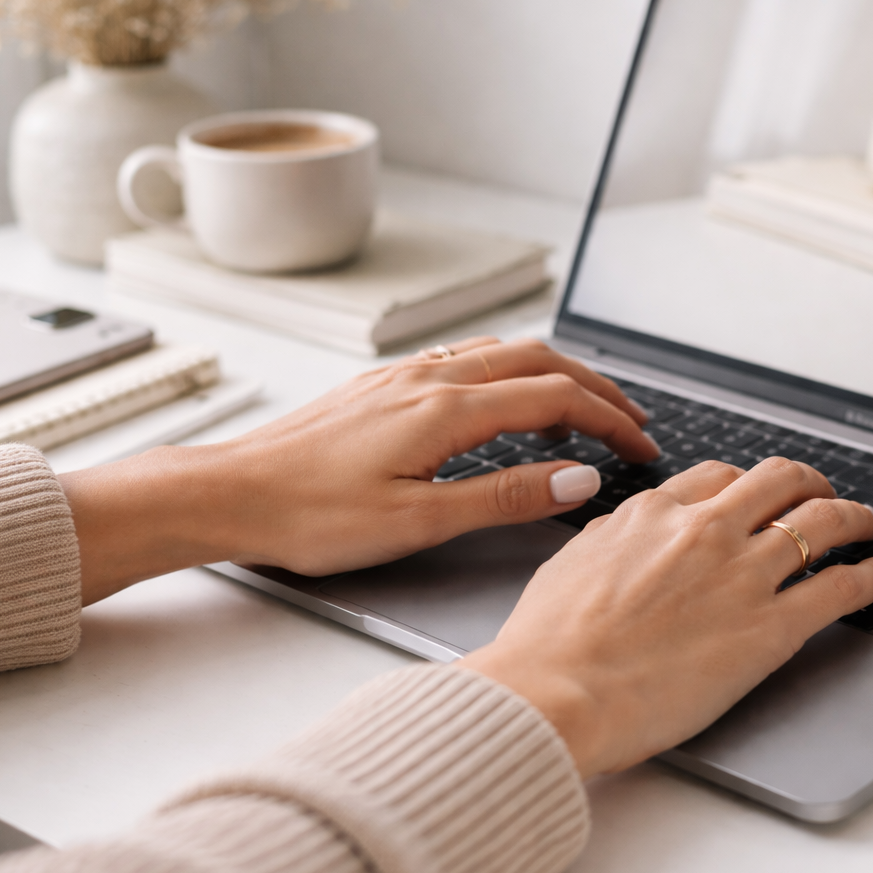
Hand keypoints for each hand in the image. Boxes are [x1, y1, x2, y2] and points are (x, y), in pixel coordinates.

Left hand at [59, 337, 659, 603]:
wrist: (230, 493)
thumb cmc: (311, 515)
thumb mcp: (418, 522)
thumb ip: (504, 496)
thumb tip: (578, 477)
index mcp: (447, 410)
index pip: (555, 399)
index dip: (610, 420)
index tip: (643, 446)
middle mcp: (429, 378)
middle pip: (539, 361)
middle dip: (596, 386)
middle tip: (633, 420)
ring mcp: (403, 375)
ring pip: (502, 351)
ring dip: (554, 372)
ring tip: (585, 402)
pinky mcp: (381, 384)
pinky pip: (465, 356)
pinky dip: (510, 366)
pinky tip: (504, 389)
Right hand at [459, 458, 872, 777]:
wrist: (556, 692)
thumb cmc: (547, 647)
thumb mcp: (569, 567)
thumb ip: (608, 544)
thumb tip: (622, 537)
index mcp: (653, 515)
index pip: (716, 478)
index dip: (747, 485)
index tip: (758, 496)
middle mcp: (705, 530)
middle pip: (779, 481)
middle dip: (809, 483)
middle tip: (822, 495)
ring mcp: (743, 574)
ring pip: (823, 520)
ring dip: (855, 516)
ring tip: (868, 524)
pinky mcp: (772, 628)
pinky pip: (842, 586)